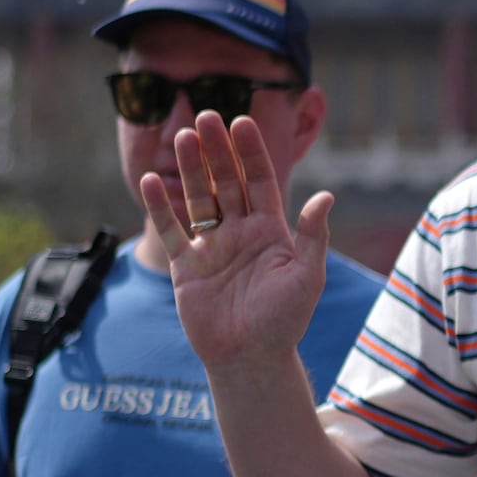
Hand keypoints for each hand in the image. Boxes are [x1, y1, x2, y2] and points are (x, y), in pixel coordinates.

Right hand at [149, 111, 335, 370]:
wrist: (251, 360)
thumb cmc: (285, 321)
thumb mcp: (306, 276)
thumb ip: (312, 236)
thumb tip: (326, 196)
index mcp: (271, 230)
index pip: (260, 181)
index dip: (250, 152)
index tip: (241, 122)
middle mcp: (240, 232)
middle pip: (226, 182)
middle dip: (217, 150)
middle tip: (205, 116)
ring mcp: (211, 247)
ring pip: (198, 199)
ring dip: (189, 169)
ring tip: (180, 137)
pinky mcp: (187, 267)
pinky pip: (172, 230)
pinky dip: (160, 207)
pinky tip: (150, 180)